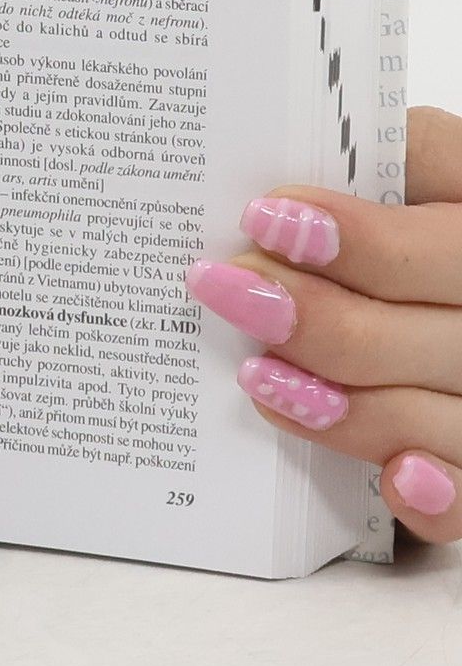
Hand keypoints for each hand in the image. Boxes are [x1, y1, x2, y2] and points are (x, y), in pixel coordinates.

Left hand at [189, 106, 461, 541]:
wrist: (424, 306)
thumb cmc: (400, 224)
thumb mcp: (401, 176)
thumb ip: (365, 173)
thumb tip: (276, 201)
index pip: (445, 232)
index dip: (363, 236)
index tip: (266, 218)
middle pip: (441, 329)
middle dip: (324, 317)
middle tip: (225, 290)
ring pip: (444, 415)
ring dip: (349, 406)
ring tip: (258, 377)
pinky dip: (437, 493)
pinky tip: (396, 479)